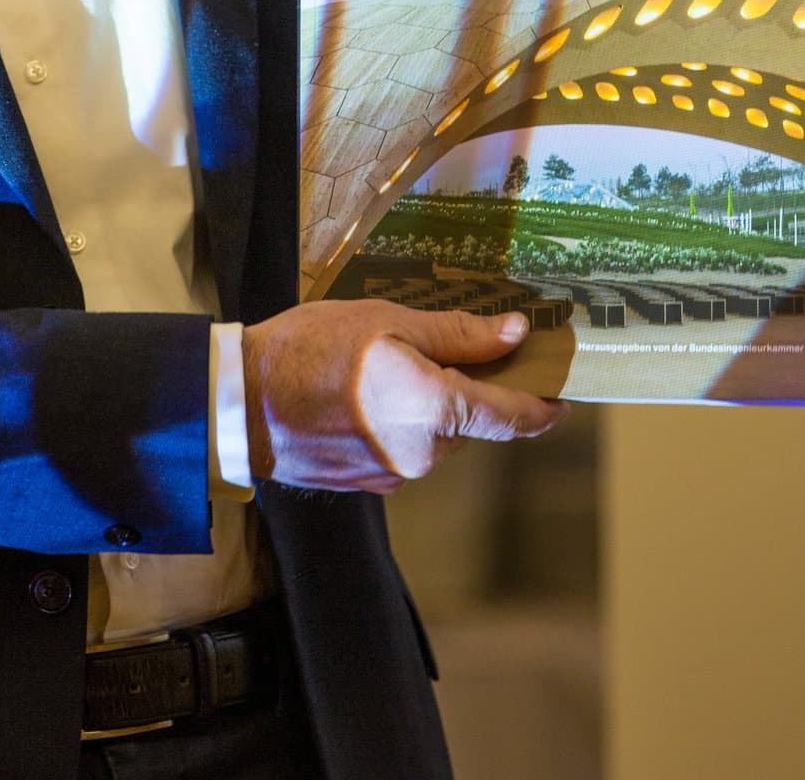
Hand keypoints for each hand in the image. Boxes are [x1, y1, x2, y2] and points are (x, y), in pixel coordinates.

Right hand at [242, 300, 566, 492]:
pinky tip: (363, 392)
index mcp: (436, 411)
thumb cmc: (312, 349)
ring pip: (437, 434)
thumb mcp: (387, 321)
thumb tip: (514, 333)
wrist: (241, 402)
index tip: (563, 391)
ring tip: (386, 362)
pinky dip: (400, 422)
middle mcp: (426, 454)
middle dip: (468, 387)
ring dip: (429, 404)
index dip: (544, 405)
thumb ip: (457, 335)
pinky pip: (405, 448)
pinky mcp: (371, 483)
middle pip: (471, 421)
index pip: (514, 417)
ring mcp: (397, 474)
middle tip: (441, 344)